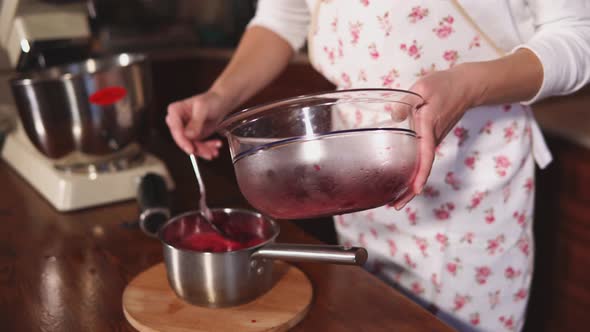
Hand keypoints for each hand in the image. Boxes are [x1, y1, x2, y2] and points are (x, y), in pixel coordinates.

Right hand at [166, 90, 229, 158]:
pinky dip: (207, 148)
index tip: (191, 149)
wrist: (221, 103)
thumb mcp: (203, 108)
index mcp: (175, 111)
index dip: (183, 141)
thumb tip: (188, 135)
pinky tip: (216, 146)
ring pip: (191, 146)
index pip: (176, 129)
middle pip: (183, 140)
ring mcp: (185, 130)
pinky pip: (198, 146)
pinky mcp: (193, 137)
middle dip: (197, 148)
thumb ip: (196, 121)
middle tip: (207, 152)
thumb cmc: (211, 100)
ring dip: (204, 150)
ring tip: (214, 151)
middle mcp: (177, 122)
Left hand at [393, 65, 477, 209]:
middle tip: (395, 206)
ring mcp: (434, 141)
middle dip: (410, 191)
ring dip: (410, 185)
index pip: (426, 155)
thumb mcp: (422, 88)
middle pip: (423, 169)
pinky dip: (414, 172)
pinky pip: (423, 160)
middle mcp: (433, 139)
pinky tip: (401, 178)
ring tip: (394, 200)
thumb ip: (406, 102)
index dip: (420, 174)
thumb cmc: (444, 86)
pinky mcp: (432, 139)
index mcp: (429, 128)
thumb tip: (394, 116)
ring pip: (422, 167)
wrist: (466, 86)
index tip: (415, 190)